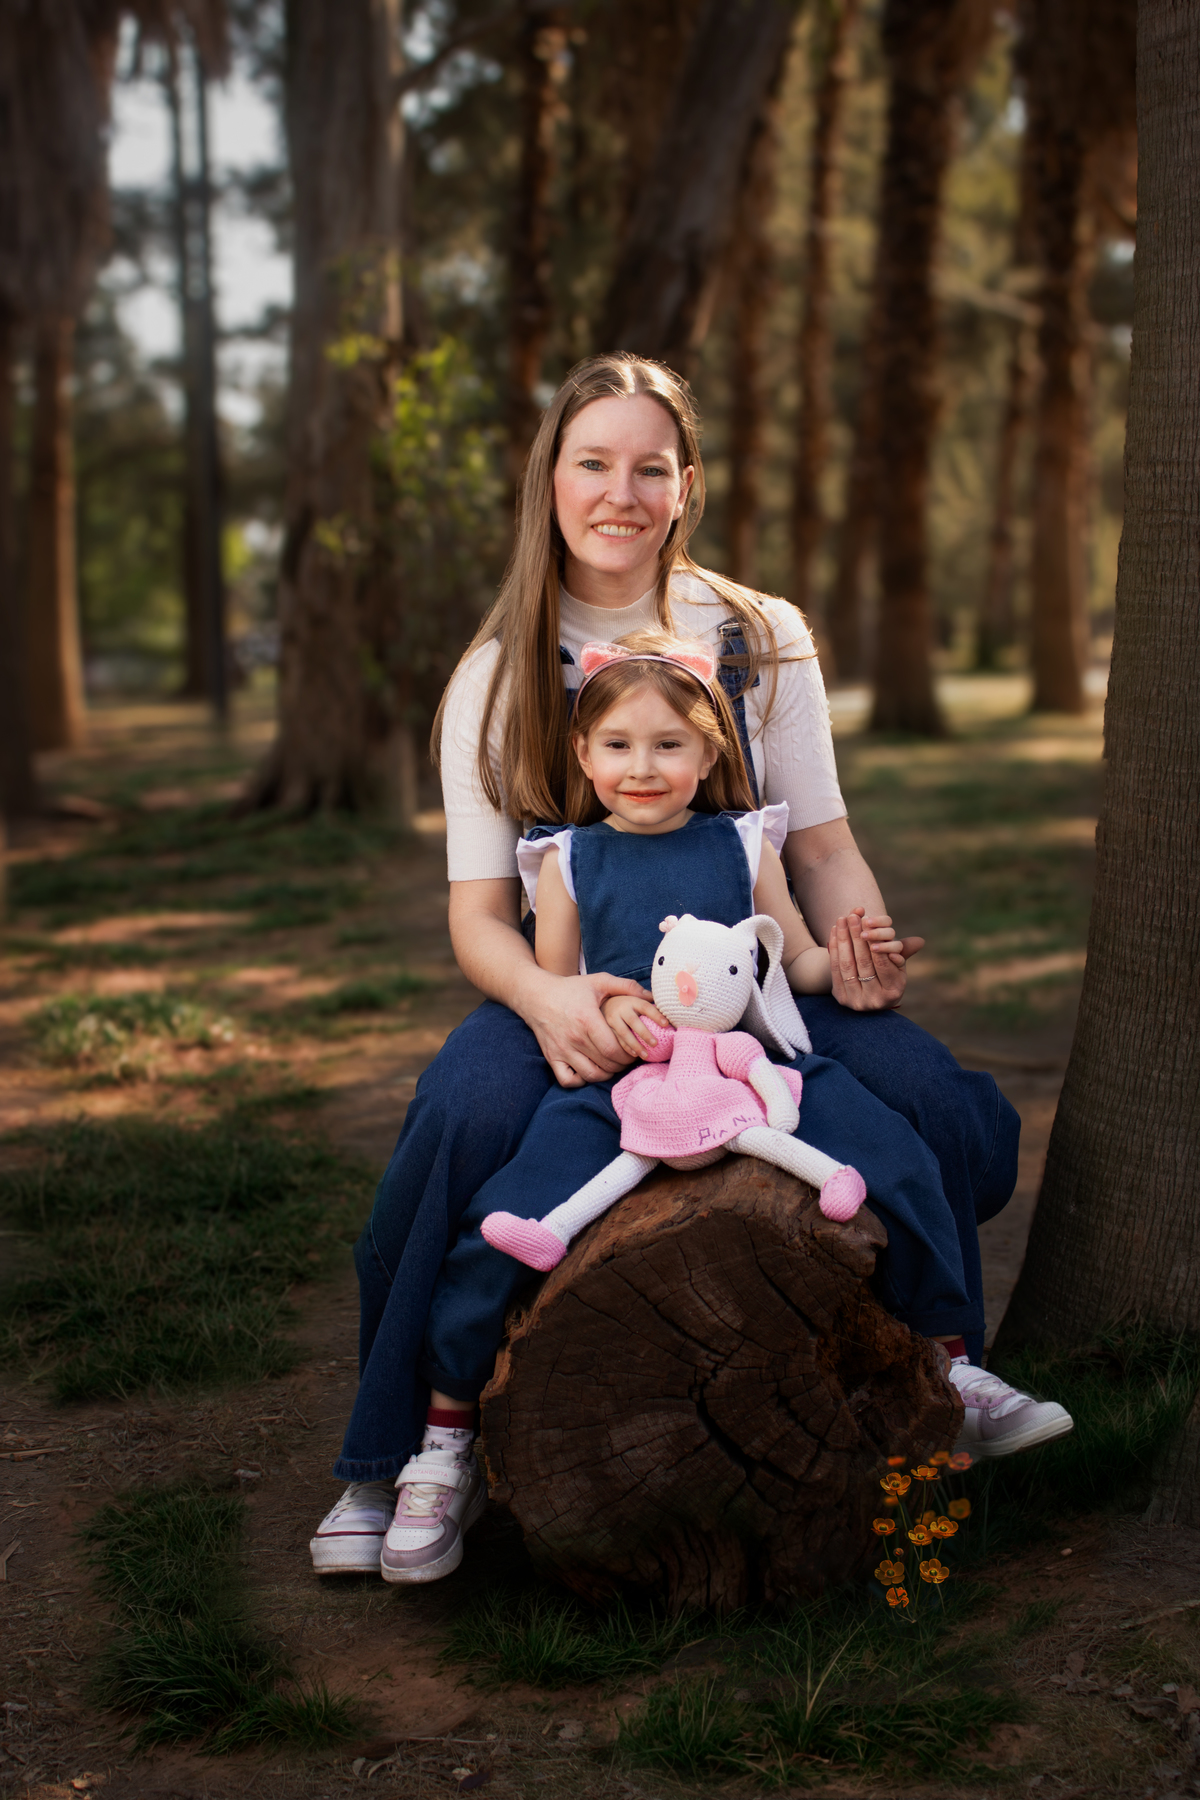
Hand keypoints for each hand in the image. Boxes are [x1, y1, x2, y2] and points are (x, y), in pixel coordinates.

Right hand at [526, 971, 653, 1087]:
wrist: (536, 995)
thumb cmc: (570, 988)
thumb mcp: (598, 981)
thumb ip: (626, 986)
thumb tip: (650, 995)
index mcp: (588, 1020)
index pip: (613, 1049)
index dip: (628, 1055)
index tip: (634, 1052)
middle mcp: (574, 1038)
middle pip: (606, 1064)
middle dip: (622, 1065)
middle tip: (627, 1059)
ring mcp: (562, 1050)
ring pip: (590, 1075)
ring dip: (606, 1074)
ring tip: (612, 1065)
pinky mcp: (552, 1057)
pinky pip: (568, 1080)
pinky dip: (581, 1080)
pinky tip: (589, 1070)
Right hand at [601, 993, 669, 1060]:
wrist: (600, 1002)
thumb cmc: (624, 1001)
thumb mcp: (634, 995)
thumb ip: (645, 996)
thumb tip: (662, 1001)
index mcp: (632, 1000)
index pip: (645, 1007)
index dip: (655, 1015)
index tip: (666, 1024)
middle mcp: (621, 1009)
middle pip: (634, 1021)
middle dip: (644, 1033)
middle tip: (655, 1044)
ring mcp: (612, 1020)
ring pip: (624, 1033)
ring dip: (635, 1045)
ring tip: (646, 1055)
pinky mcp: (606, 1029)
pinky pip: (617, 1040)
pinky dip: (626, 1048)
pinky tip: (634, 1055)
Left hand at [828, 908, 924, 1010]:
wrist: (865, 993)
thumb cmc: (885, 974)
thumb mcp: (897, 965)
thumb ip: (904, 951)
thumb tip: (920, 941)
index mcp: (894, 992)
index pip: (884, 964)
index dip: (877, 943)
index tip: (870, 924)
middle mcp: (875, 1000)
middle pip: (864, 963)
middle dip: (858, 936)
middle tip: (854, 917)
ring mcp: (857, 1001)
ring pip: (847, 965)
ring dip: (844, 939)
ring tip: (843, 919)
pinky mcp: (841, 997)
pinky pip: (835, 968)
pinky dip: (834, 948)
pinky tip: (834, 931)